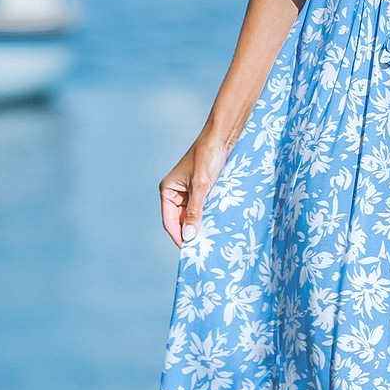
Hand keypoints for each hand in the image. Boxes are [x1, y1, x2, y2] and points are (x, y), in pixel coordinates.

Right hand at [159, 129, 231, 247]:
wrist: (222, 137)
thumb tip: (188, 236)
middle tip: (202, 249)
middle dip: (189, 233)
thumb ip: (194, 212)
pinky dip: (206, 217)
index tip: (190, 251)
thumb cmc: (208, 158)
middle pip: (179, 221)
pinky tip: (215, 225)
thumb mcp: (201, 187)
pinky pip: (200, 209)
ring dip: (199, 225)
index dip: (178, 237)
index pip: (169, 222)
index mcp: (168, 191)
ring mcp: (188, 192)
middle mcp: (175, 192)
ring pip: (191, 216)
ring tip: (209, 240)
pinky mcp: (201, 189)